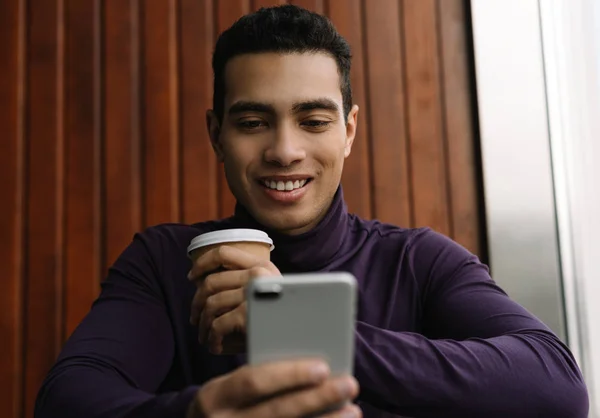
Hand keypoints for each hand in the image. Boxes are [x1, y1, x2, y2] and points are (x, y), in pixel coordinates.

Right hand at [187, 359, 361, 417]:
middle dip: (316, 398)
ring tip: (353, 411)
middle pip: (276, 411)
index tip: (322, 367)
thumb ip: (258, 377)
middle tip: (349, 384)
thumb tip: (310, 365)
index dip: (288, 374)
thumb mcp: (228, 388)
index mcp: (214, 397)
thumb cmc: (226, 404)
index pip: (253, 381)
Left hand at [188, 245, 279, 353]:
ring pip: (211, 305)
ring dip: (203, 323)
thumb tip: (206, 280)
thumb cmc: (281, 318)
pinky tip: (215, 345)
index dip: (202, 263)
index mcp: (261, 265)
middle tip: (195, 317)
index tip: (192, 277)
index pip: (223, 253)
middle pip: (211, 282)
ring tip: (205, 335)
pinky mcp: (247, 315)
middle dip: (197, 302)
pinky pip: (216, 325)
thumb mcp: (268, 290)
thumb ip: (245, 280)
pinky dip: (211, 338)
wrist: (302, 339)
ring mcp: (253, 293)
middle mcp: (258, 274)